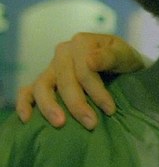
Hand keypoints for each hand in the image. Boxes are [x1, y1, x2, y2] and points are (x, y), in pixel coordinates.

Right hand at [15, 32, 145, 128]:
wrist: (123, 66)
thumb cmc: (125, 62)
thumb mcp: (126, 56)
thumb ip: (111, 57)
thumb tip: (89, 61)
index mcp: (82, 42)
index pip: (84, 69)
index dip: (96, 91)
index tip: (110, 110)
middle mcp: (63, 52)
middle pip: (64, 80)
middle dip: (77, 104)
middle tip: (91, 124)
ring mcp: (52, 67)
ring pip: (42, 86)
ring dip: (50, 106)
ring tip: (61, 124)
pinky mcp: (46, 81)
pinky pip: (28, 91)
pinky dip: (24, 103)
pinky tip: (27, 118)